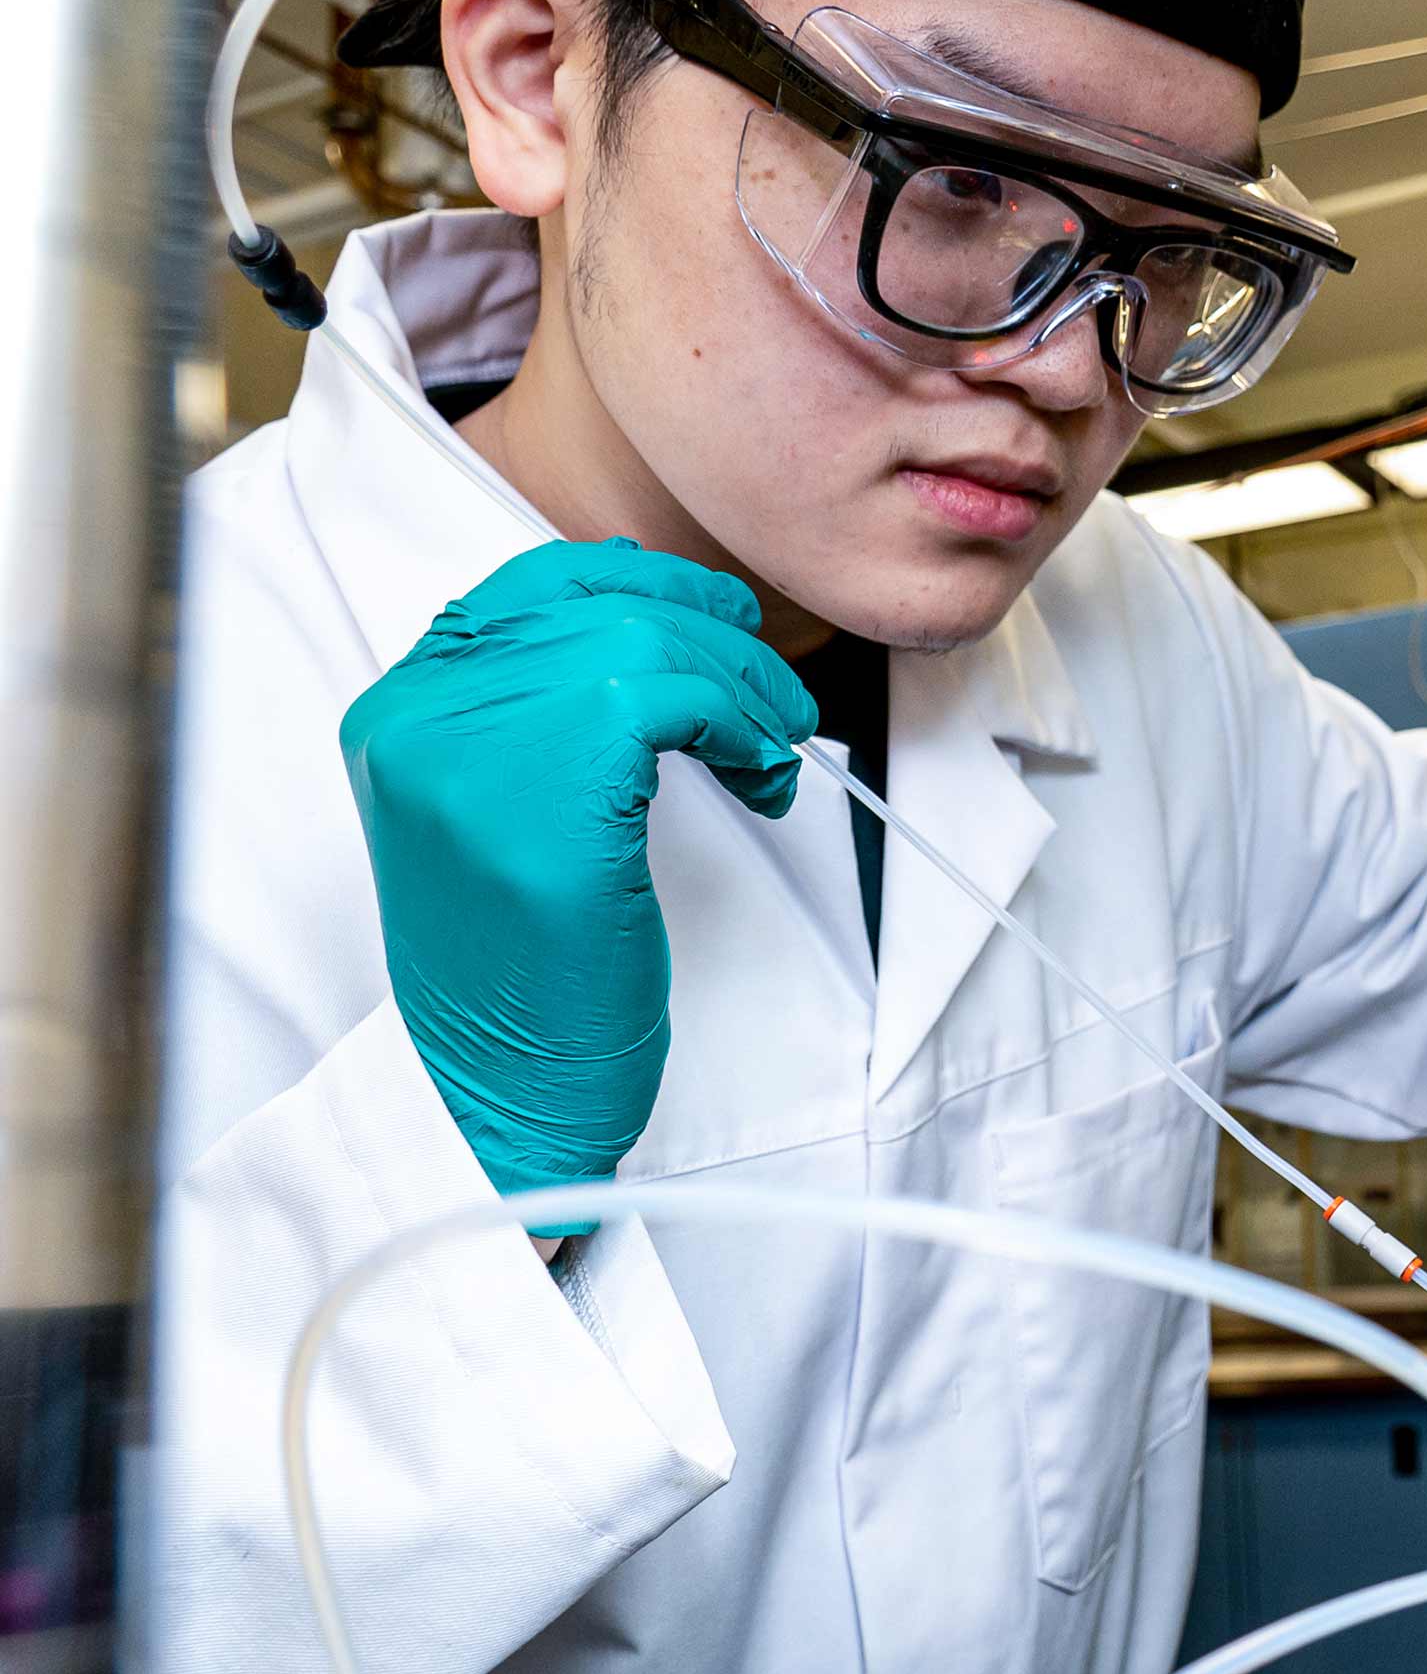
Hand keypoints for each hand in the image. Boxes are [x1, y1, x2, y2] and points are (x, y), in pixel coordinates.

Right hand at [339, 540, 817, 1223]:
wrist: (507, 1091)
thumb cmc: (529, 970)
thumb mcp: (510, 815)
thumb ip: (547, 718)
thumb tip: (663, 626)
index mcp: (401, 713)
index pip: (528, 587)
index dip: (639, 583)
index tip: (720, 617)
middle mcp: (419, 716)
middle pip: (600, 608)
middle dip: (717, 647)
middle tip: (777, 708)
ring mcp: (469, 749)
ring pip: (643, 642)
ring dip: (740, 689)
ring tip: (771, 754)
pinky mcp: (542, 793)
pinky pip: (668, 698)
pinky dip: (736, 726)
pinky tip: (758, 776)